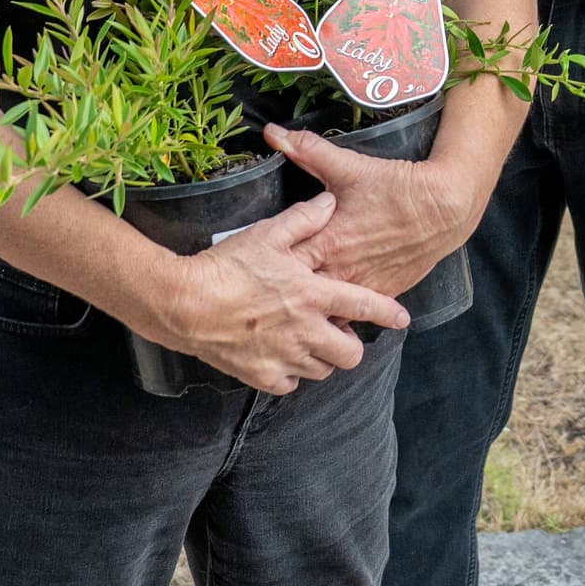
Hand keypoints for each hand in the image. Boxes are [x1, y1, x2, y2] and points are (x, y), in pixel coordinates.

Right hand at [137, 196, 407, 393]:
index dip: (388, 313)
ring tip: (307, 340)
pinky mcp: (261, 376)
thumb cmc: (226, 266)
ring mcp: (284, 357)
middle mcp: (305, 331)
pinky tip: (281, 356)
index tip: (402, 318)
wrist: (183, 303)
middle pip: (351, 354)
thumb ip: (303, 220)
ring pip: (322, 370)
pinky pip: (290, 384)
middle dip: (351, 344)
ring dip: (321, 357)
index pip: (364, 306)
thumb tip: (330, 201)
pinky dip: (291, 373)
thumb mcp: (266, 234)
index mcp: (312, 295)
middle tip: (337, 331)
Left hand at [268, 124, 483, 301]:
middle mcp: (343, 270)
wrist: (445, 207)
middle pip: (302, 291)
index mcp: (328, 241)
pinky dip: (341, 308)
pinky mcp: (384, 292)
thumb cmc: (397, 186)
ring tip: (293, 307)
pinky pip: (355, 310)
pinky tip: (329, 309)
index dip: (267, 262)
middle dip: (286, 288)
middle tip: (266, 290)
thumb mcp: (349, 166)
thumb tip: (273, 133)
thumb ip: (307, 150)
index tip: (252, 262)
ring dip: (313, 304)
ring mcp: (364, 285)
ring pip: (329, 307)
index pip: (284, 261)